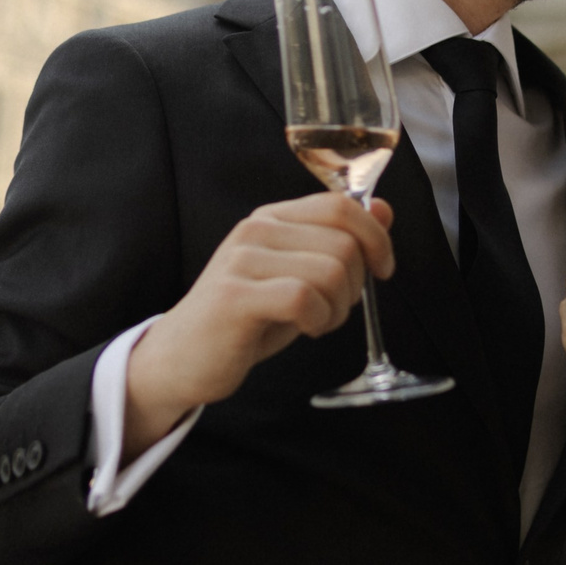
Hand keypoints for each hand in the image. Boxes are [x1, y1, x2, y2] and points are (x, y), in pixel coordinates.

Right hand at [126, 192, 396, 445]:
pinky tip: (304, 329)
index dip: (376, 237)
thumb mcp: (297, 276)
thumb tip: (384, 209)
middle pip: (343, 244)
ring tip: (314, 323)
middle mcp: (255, 229)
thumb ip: (338, 242)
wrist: (181, 359)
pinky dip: (318, 320)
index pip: (341, 205)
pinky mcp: (235, 296)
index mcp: (272, 218)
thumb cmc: (246, 320)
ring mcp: (242, 259)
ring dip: (337, 309)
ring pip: (329, 272)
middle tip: (332, 310)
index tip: (383, 270)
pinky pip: (304, 298)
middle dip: (355, 286)